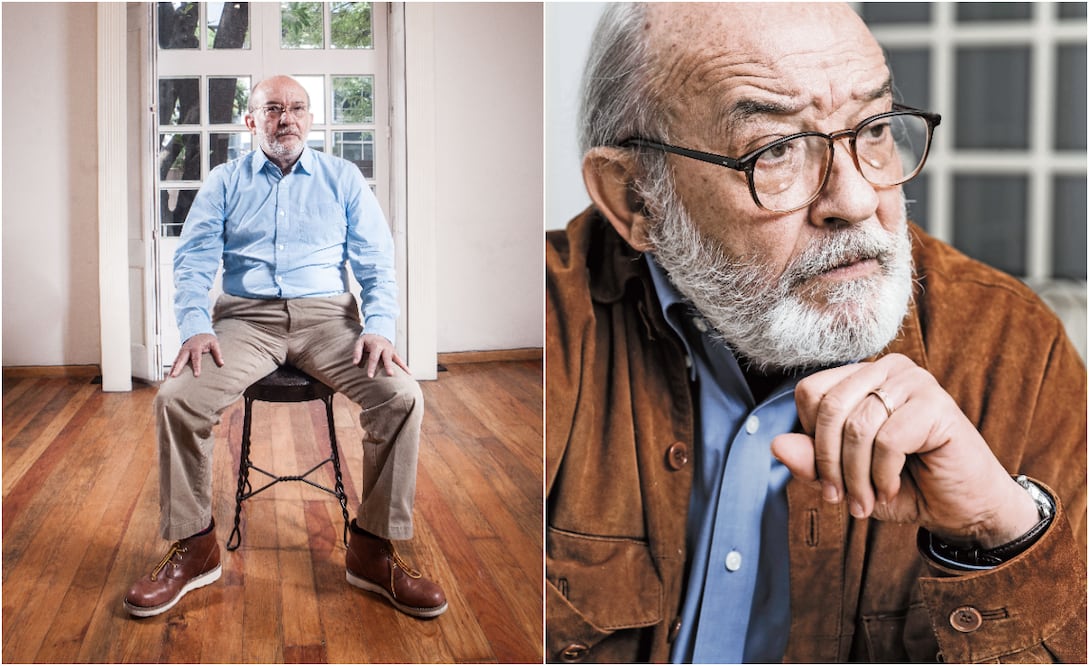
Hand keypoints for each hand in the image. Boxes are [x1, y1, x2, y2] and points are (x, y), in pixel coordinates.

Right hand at [169, 333, 223, 377]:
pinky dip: (172, 368)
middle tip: (174, 376)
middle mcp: (187, 349)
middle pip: (181, 359)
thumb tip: (222, 364)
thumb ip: (218, 354)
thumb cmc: (207, 339)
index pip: (196, 358)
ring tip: (170, 378)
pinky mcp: (180, 354)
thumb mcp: (214, 344)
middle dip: (177, 368)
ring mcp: (182, 351)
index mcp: (196, 347)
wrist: (198, 331)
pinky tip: (170, 375)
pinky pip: (175, 361)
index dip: (196, 367)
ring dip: (172, 369)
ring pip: (176, 361)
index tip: (197, 375)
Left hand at [352, 333, 409, 377]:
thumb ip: (357, 352)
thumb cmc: (368, 339)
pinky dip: (405, 367)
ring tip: (404, 376)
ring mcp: (391, 350)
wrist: (378, 330)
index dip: (372, 367)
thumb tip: (355, 363)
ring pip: (397, 359)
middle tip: (390, 374)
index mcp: (376, 345)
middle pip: (387, 358)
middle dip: (388, 366)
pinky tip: (409, 374)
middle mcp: (385, 348)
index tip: (370, 376)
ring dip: (401, 367)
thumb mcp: (360, 342)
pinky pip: (400, 360)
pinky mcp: (395, 353)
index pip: (374, 357)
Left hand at [771, 353, 1039, 548]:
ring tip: (867, 502)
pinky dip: (883, 475)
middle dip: (828, 462)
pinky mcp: (937, 405)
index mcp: (861, 377)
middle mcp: (886, 369)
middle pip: (829, 407)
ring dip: (856, 476)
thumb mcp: (847, 478)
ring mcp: (914, 382)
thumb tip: (775, 444)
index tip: (825, 478)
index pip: (810, 392)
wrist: (963, 508)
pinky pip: (887, 439)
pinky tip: (891, 490)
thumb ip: (812, 461)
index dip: (811, 439)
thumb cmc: (905, 486)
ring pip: (857, 426)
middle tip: (839, 499)